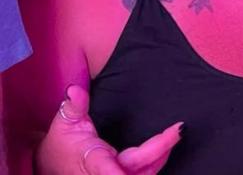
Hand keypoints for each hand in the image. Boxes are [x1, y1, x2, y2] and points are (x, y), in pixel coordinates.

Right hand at [36, 84, 180, 174]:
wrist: (51, 164)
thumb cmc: (60, 144)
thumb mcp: (65, 122)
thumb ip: (74, 106)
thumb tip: (74, 90)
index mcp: (91, 160)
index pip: (108, 168)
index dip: (119, 172)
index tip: (140, 163)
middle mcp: (102, 174)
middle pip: (135, 171)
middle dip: (158, 152)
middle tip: (177, 130)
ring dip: (160, 158)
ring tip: (175, 135)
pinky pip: (142, 174)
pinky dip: (155, 163)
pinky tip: (166, 149)